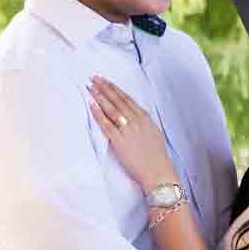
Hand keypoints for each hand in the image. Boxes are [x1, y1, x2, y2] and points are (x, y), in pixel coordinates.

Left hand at [88, 75, 173, 190]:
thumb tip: (136, 116)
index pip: (126, 98)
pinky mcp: (120, 141)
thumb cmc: (157, 156)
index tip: (105, 81)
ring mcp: (128, 130)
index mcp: (144, 117)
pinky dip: (98, 114)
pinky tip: (91, 105)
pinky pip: (107, 125)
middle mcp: (136, 120)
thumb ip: (144, 122)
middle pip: (117, 100)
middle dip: (104, 88)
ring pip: (111, 109)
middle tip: (94, 78)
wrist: (158, 171)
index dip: (114, 88)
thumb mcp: (153, 133)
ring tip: (90, 87)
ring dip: (100, 96)